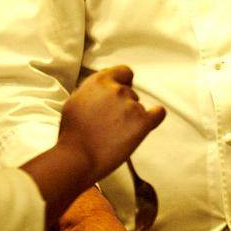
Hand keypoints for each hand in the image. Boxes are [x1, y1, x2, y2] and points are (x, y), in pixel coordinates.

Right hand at [58, 66, 164, 183]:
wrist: (78, 158)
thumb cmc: (72, 135)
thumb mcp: (75, 101)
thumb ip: (92, 91)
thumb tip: (100, 92)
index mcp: (99, 81)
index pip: (123, 72)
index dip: (122, 82)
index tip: (120, 92)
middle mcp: (117, 89)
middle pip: (130, 92)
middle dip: (123, 105)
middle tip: (112, 121)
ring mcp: (131, 104)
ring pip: (139, 106)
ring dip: (131, 117)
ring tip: (116, 133)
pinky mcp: (142, 121)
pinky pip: (158, 113)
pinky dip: (155, 118)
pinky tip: (148, 123)